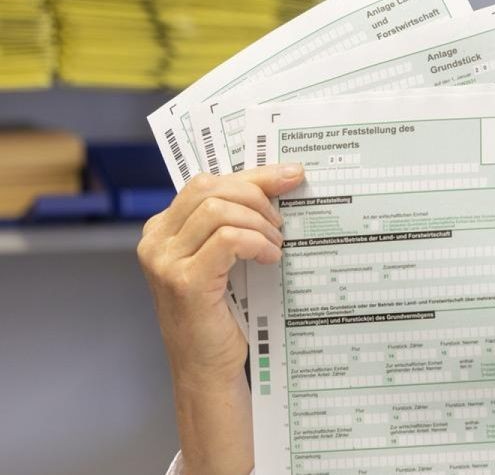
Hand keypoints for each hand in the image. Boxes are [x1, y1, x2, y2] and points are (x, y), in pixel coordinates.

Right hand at [138, 164, 303, 474]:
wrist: (208, 368)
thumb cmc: (222, 314)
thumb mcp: (225, 260)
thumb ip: (234, 223)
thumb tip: (280, 181)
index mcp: (162, 229)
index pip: (206, 182)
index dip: (252, 176)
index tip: (290, 175)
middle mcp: (156, 241)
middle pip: (211, 188)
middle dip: (257, 195)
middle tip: (281, 223)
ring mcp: (165, 261)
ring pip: (220, 211)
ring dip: (259, 223)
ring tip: (275, 245)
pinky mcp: (184, 281)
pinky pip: (228, 239)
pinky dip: (256, 243)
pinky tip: (270, 258)